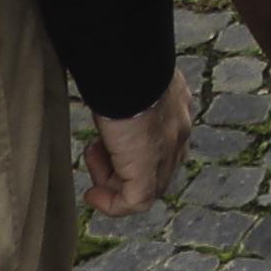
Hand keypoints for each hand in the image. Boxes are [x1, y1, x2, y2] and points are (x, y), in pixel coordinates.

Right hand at [85, 64, 199, 217]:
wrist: (129, 68)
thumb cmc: (122, 66)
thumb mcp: (129, 82)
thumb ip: (129, 96)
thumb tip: (109, 99)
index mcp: (177, 109)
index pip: (164, 142)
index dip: (134, 148)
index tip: (107, 143)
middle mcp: (178, 132)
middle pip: (155, 167)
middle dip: (122, 167)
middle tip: (96, 152)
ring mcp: (167, 153)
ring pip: (144, 186)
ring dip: (111, 181)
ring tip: (93, 157)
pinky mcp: (147, 171)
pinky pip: (135, 202)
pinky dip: (111, 204)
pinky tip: (92, 195)